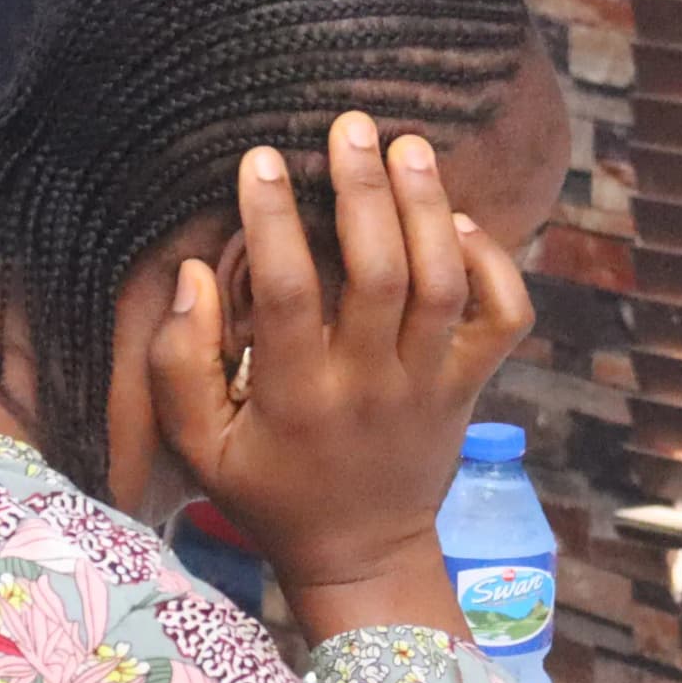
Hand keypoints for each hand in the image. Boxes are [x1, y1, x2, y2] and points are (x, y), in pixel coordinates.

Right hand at [147, 115, 531, 639]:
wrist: (363, 556)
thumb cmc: (269, 493)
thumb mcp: (199, 448)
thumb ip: (178, 365)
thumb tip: (193, 275)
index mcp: (296, 397)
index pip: (288, 296)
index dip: (275, 222)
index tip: (262, 160)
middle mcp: (370, 385)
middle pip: (380, 276)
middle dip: (366, 194)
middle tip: (350, 126)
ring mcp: (430, 384)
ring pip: (444, 287)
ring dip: (430, 211)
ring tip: (409, 147)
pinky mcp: (471, 386)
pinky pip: (502, 319)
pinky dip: (494, 266)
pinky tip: (461, 222)